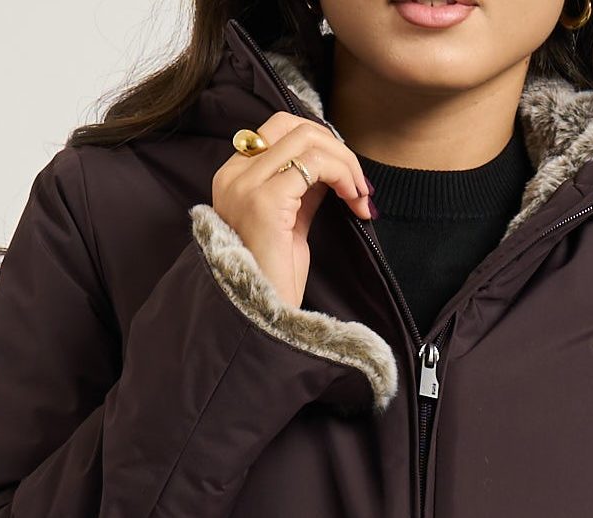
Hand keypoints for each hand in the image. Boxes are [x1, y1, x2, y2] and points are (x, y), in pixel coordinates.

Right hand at [212, 112, 375, 308]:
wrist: (262, 317)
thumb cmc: (275, 280)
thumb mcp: (289, 224)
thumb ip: (302, 190)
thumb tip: (330, 165)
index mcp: (234, 179)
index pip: (278, 132)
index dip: (319, 145)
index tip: (346, 177)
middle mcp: (233, 176)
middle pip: (291, 125)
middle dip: (334, 147)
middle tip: (358, 183)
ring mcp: (246, 186)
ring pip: (306, 140)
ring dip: (344, 162)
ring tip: (359, 195)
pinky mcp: (265, 201)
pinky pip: (315, 164)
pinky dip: (343, 175)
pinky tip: (354, 201)